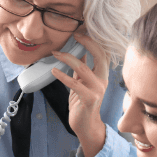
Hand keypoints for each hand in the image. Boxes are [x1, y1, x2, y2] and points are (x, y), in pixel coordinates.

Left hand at [51, 31, 109, 156]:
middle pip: (100, 55)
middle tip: (74, 35)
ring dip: (68, 58)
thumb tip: (78, 51)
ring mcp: (97, 90)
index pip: (103, 52)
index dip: (93, 40)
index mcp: (102, 75)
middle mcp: (102, 80)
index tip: (80, 32)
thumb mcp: (82, 82)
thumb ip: (82, 68)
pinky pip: (74, 84)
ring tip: (55, 54)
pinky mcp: (89, 98)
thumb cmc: (82, 103)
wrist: (85, 125)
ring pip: (83, 68)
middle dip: (87, 42)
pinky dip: (62, 76)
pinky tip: (53, 71)